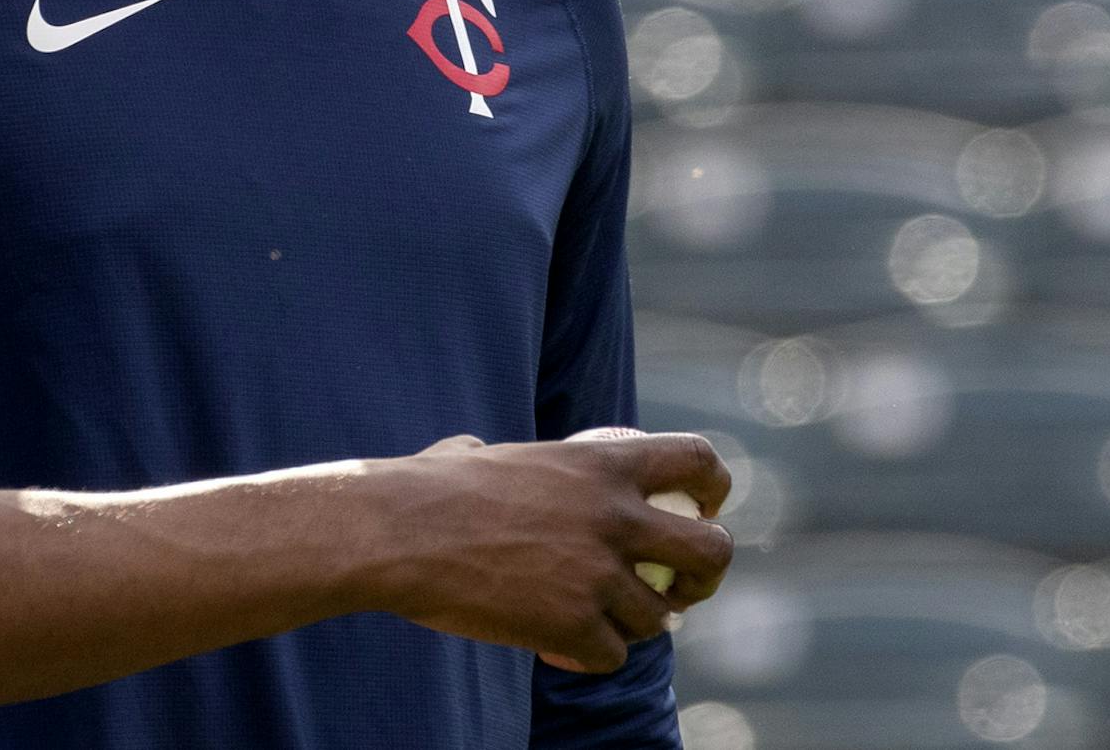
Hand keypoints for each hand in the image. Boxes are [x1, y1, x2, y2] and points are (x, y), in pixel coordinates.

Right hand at [378, 431, 733, 674]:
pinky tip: (554, 647)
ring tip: (591, 618)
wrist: (395, 533)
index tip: (701, 508)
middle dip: (706, 574)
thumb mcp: (479, 453)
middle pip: (712, 551)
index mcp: (600, 463)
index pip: (696, 460)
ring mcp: (598, 576)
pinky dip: (586, 656)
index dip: (713, 486)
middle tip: (679, 587)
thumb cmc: (424, 488)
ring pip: (659, 618)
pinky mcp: (574, 627)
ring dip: (632, 623)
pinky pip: (610, 656)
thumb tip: (477, 454)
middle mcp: (614, 517)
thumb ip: (503, 458)